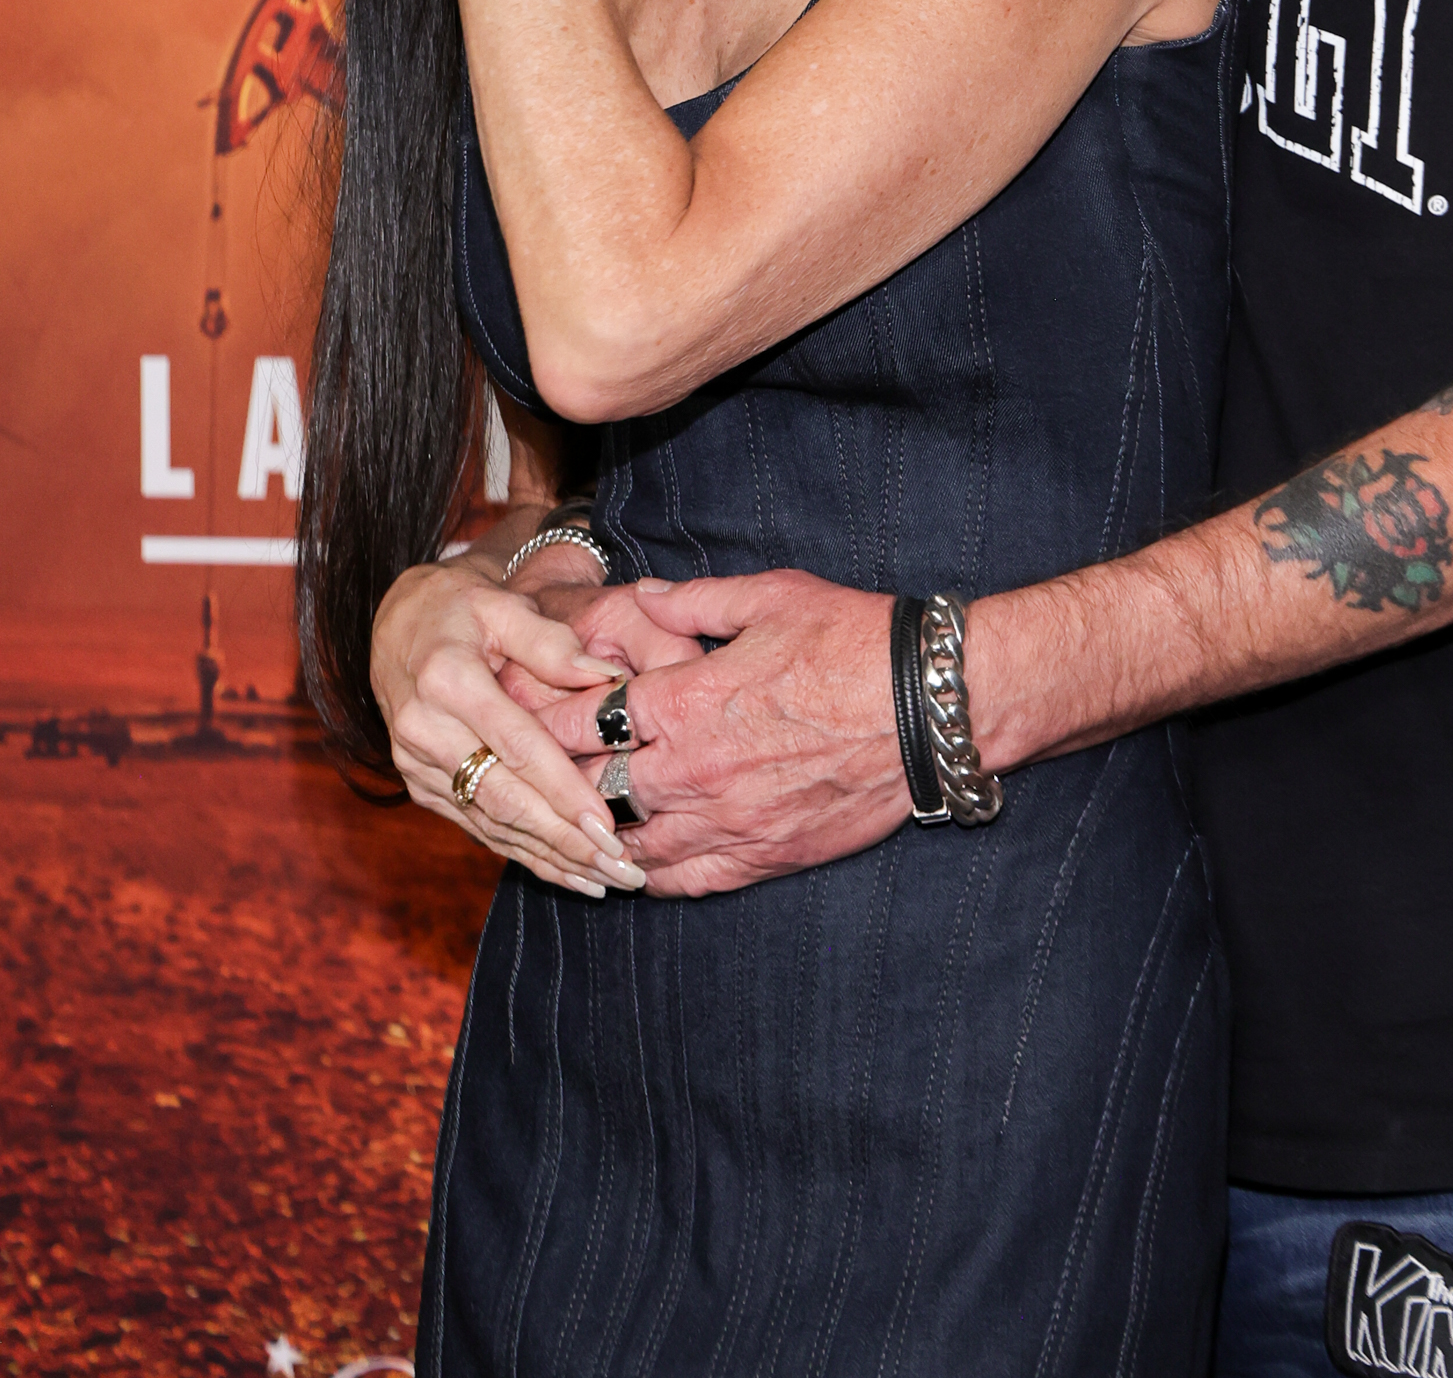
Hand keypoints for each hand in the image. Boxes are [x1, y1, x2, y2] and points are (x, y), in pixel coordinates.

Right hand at [370, 557, 647, 898]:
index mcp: (447, 680)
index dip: (563, 790)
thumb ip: (553, 644)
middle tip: (621, 869)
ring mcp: (416, 764)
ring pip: (490, 824)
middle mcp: (424, 730)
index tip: (607, 825)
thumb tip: (607, 680)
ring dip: (548, 859)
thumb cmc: (460, 607)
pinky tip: (564, 871)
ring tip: (604, 881)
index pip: (516, 747)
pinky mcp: (419, 786)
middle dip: (564, 841)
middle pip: (504, 798)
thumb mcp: (504, 605)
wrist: (396, 622)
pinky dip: (521, 853)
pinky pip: (475, 826)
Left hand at [534, 572, 908, 897]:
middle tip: (516, 776)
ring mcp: (725, 820)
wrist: (924, 711)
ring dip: (595, 834)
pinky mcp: (760, 856)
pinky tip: (630, 870)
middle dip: (553, 778)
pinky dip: (648, 876)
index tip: (504, 714)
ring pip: (630, 842)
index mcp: (686, 699)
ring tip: (564, 830)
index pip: (582, 716)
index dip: (536, 716)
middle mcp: (692, 768)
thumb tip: (645, 596)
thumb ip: (696, 601)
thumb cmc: (852, 641)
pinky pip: (683, 879)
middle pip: (594, 783)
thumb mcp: (771, 598)